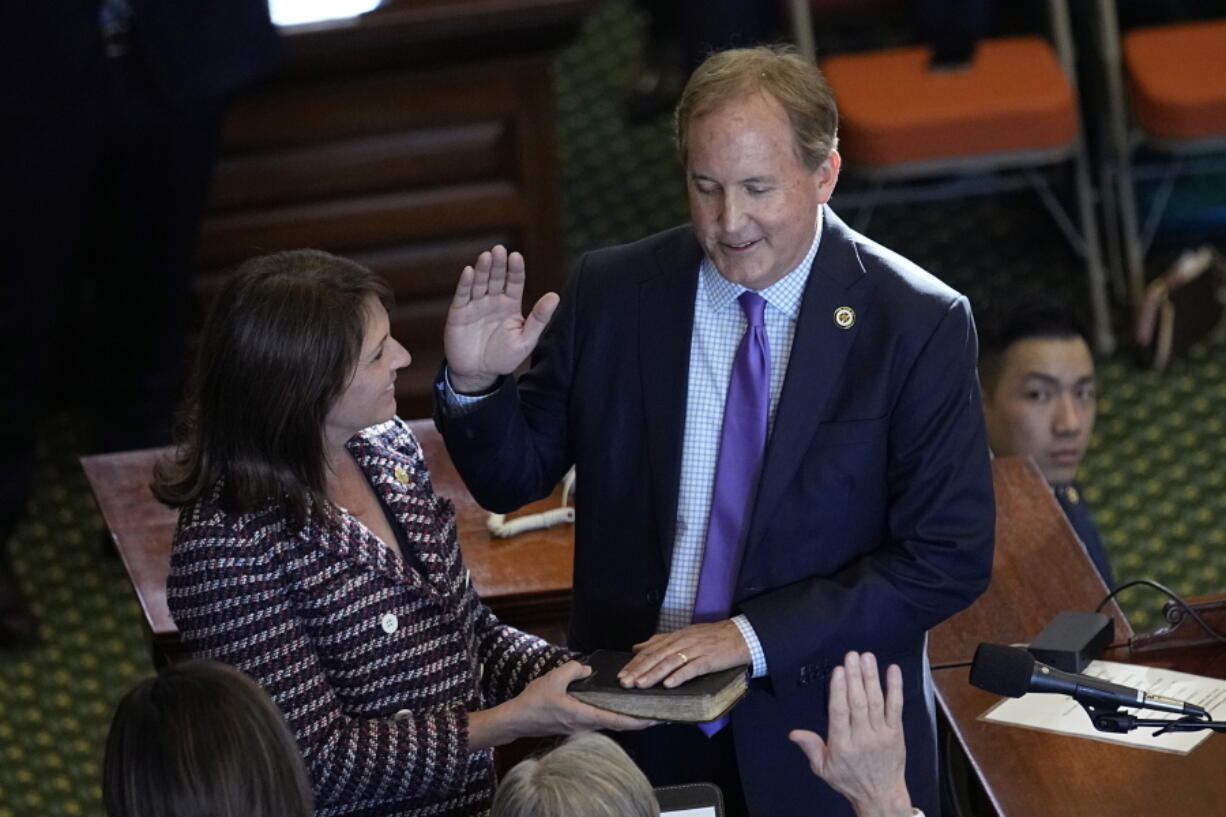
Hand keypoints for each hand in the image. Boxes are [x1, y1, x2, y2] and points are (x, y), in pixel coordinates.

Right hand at [444, 245, 559, 393]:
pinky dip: (465, 283)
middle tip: (500, 249)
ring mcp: (475, 305)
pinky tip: (468, 271)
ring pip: (479, 283)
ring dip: (482, 269)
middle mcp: (492, 300)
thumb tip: (555, 296)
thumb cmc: (504, 357)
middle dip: (498, 264)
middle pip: (496, 277)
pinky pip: (462, 295)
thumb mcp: (526, 340)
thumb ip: (539, 318)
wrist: (478, 374)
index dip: (515, 269)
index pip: (514, 282)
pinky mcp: (458, 313)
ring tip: (486, 256)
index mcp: (510, 304)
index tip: (517, 257)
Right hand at [471, 661, 652, 747]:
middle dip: (640, 720)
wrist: (516, 720)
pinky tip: (617, 705)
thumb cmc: (534, 702)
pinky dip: (614, 715)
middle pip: (619, 724)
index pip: (619, 721)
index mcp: (585, 716)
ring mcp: (582, 727)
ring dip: (628, 717)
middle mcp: (587, 725)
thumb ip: (574, 670)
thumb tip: (587, 669)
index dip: (640, 720)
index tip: (657, 718)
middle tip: (659, 712)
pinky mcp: (576, 725)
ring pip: (611, 723)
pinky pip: (601, 720)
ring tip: (643, 707)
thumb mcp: (554, 678)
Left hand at [618, 620, 749, 688]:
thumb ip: (659, 641)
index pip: (650, 650)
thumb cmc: (711, 637)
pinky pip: (692, 668)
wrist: (739, 635)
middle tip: (625, 682)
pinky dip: (680, 676)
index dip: (635, 662)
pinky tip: (669, 685)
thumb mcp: (683, 635)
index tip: (621, 674)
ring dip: (654, 674)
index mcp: (675, 637)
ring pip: (670, 662)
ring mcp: (695, 650)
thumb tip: (637, 647)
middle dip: (639, 670)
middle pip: (657, 656)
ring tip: (640, 685)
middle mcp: (682, 642)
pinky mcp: (709, 659)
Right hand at [788, 652, 911, 816]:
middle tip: (852, 656)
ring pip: (876, 701)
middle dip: (854, 677)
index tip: (838, 670)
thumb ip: (811, 748)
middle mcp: (862, 738)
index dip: (839, 690)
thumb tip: (794, 733)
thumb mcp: (823, 769)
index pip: (840, 712)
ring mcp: (881, 734)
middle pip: (858, 702)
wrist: (881, 795)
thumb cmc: (849, 780)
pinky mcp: (896, 732)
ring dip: (871, 677)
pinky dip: (895, 688)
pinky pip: (896, 707)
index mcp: (842, 745)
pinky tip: (892, 671)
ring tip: (867, 657)